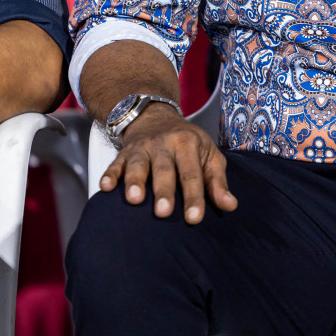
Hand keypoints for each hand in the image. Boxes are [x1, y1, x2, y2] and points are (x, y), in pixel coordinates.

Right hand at [97, 104, 235, 223]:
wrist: (156, 116)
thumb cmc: (188, 143)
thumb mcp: (209, 154)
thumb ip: (217, 181)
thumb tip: (230, 205)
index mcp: (188, 144)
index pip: (192, 174)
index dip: (194, 197)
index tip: (194, 218)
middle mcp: (164, 144)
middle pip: (164, 169)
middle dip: (163, 191)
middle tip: (163, 212)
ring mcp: (142, 148)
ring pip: (137, 165)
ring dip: (134, 181)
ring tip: (134, 199)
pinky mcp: (124, 153)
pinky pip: (115, 163)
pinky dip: (109, 174)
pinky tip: (105, 188)